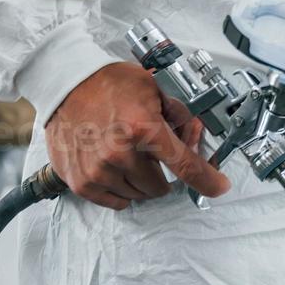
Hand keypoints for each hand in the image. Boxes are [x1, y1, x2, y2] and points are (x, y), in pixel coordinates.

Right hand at [46, 63, 229, 209]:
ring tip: (128, 154)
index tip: (218, 187)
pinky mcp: (81, 182)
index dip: (207, 180)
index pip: (185, 165)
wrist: (66, 84)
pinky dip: (121, 189)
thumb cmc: (108, 84)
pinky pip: (115, 201)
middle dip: (163, 172)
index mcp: (143, 128)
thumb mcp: (153, 89)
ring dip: (140, 180)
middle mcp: (119, 153)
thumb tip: (195, 136)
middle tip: (152, 153)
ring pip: (138, 194)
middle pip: (161, 185)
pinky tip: (116, 168)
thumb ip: (179, 116)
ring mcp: (98, 171)